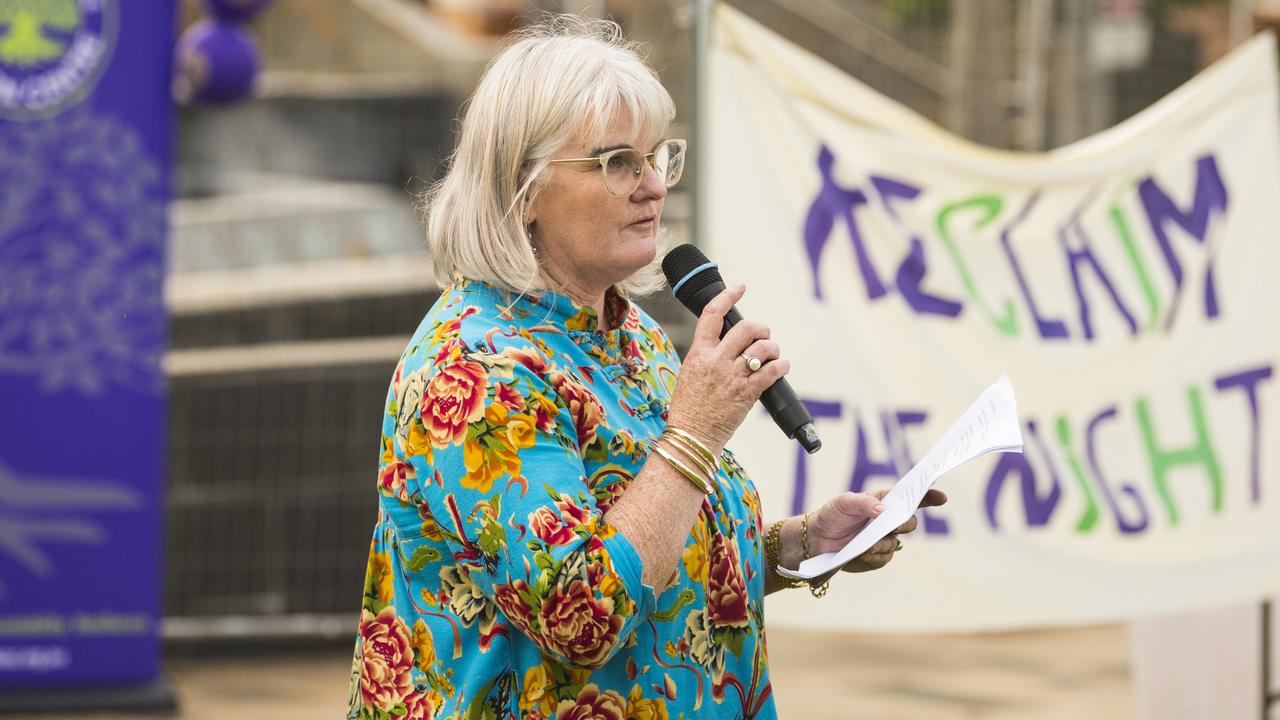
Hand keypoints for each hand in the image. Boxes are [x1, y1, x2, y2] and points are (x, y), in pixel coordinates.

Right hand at [665, 284, 789, 452]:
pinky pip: (772, 371)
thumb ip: (706, 355)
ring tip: (772, 355)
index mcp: (698, 353)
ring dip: (772, 348)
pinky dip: (781, 365)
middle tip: (763, 335)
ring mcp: (732, 377)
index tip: (740, 288)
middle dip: (761, 328)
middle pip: (746, 328)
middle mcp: (716, 361)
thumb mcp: (689, 373)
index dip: (728, 296)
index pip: (712, 315)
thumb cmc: (689, 408)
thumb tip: (727, 341)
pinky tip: (781, 367)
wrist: (692, 436)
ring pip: (763, 348)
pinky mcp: (747, 393)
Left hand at [806, 488, 948, 573]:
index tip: (941, 498)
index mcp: (883, 502)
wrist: (816, 540)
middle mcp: (887, 520)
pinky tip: (859, 553)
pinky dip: (872, 557)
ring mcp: (884, 539)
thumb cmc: (831, 515)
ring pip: (895, 544)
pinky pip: (883, 559)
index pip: (910, 498)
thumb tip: (882, 510)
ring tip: (863, 544)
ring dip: (880, 544)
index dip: (928, 497)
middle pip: (909, 523)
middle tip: (891, 526)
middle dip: (902, 525)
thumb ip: (863, 503)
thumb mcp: (844, 503)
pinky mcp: (877, 557)